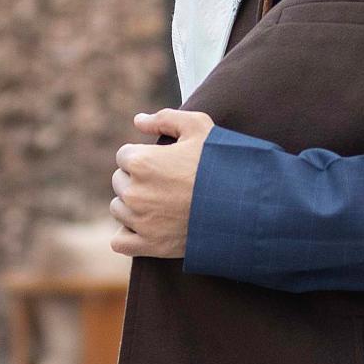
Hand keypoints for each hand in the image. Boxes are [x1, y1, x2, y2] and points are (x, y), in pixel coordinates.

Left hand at [110, 109, 214, 258]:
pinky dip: (129, 236)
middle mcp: (134, 192)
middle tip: (167, 185)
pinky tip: (147, 228)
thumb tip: (138, 120)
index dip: (145, 157)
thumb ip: (165, 118)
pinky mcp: (149, 245)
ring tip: (164, 205)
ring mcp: (140, 221)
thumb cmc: (222, 164)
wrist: (244, 206)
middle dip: (138, 181)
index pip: (124, 156)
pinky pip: (121, 242)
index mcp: (141, 161)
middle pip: (120, 182)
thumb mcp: (200, 128)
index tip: (165, 164)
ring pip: (119, 210)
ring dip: (134, 207)